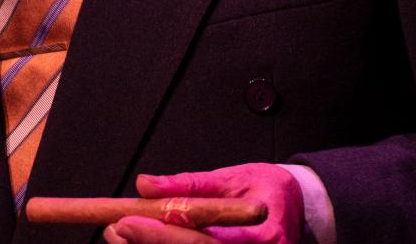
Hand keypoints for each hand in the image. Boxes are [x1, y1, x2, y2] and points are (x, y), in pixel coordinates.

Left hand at [103, 165, 303, 243]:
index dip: (159, 235)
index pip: (202, 241)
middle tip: (116, 230)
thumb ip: (191, 184)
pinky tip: (145, 242)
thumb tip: (148, 185)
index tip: (126, 222)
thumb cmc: (271, 192)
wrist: (300, 210)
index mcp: (261, 238)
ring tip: (123, 236)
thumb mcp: (235, 178)